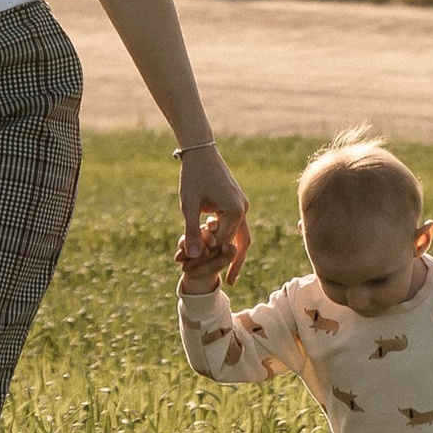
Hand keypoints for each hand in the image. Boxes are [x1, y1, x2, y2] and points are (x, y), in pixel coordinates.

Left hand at [176, 140, 249, 287]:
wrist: (200, 150)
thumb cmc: (192, 175)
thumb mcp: (189, 205)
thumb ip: (192, 232)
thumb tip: (193, 257)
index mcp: (234, 211)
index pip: (222, 243)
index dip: (206, 257)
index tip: (192, 269)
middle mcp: (243, 208)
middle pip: (242, 243)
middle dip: (234, 262)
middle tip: (230, 282)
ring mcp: (241, 204)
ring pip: (239, 234)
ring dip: (231, 249)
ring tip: (226, 269)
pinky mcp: (236, 200)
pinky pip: (234, 224)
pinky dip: (226, 236)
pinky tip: (216, 245)